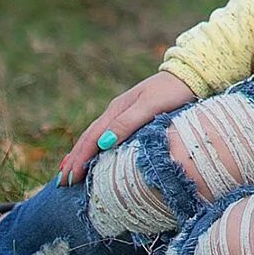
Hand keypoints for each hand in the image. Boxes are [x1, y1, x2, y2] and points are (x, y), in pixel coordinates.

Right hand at [58, 70, 194, 186]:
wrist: (191, 73)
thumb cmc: (174, 90)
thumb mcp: (151, 105)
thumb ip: (128, 122)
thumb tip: (103, 143)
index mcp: (117, 109)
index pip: (92, 138)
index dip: (79, 159)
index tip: (69, 179)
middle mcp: (116, 110)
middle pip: (89, 137)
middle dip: (74, 159)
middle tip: (61, 182)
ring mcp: (124, 111)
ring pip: (96, 135)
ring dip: (81, 153)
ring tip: (69, 170)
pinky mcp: (134, 114)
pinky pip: (107, 133)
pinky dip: (95, 146)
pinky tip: (96, 152)